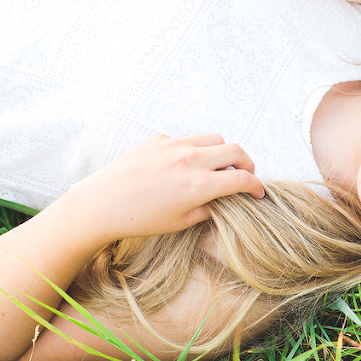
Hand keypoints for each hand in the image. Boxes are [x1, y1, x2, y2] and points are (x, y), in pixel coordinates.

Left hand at [66, 134, 263, 241]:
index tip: (258, 192)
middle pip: (236, 151)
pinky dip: (196, 150)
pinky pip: (188, 139)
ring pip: (215, 139)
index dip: (256, 186)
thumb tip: (224, 198)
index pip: (243, 179)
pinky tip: (185, 166)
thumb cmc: (141, 219)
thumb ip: (210, 207)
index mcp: (199, 186)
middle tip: (246, 175)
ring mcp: (174, 146)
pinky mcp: (159, 139)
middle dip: (248, 163)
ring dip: (224, 153)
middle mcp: (190, 161)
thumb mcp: (182, 221)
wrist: (101, 204)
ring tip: (219, 167)